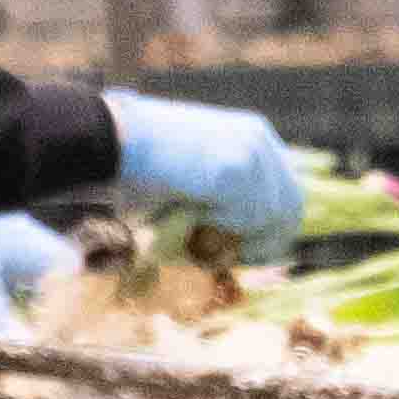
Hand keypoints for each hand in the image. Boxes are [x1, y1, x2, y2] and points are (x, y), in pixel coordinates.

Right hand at [97, 91, 308, 256]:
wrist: (106, 140)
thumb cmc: (136, 168)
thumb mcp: (192, 186)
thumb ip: (223, 207)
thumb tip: (241, 247)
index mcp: (253, 137)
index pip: (288, 193)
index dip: (270, 230)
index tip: (245, 254)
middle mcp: (260, 140)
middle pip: (291, 209)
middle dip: (265, 243)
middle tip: (231, 261)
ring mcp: (252, 153)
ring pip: (270, 220)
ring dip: (235, 240)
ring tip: (196, 240)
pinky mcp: (237, 170)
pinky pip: (245, 220)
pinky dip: (217, 231)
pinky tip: (186, 219)